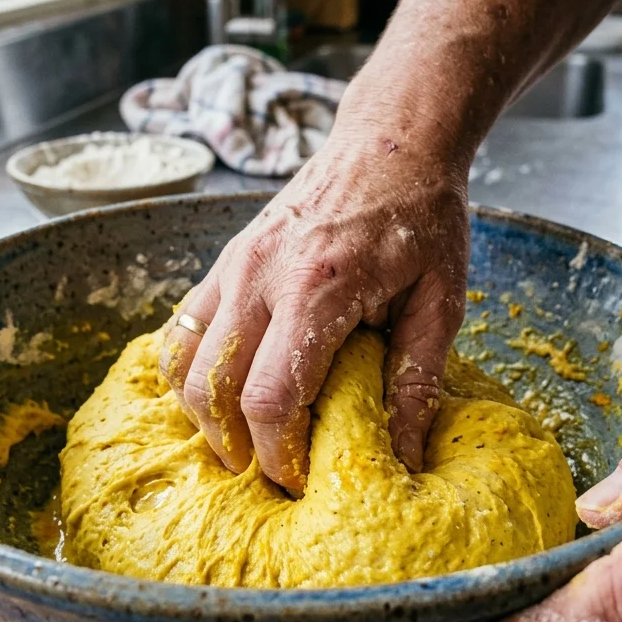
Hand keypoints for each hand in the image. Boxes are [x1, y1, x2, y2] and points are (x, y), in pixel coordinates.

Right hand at [159, 125, 469, 489]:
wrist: (389, 142)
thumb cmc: (421, 218)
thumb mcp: (440, 301)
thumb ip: (415, 382)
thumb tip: (404, 459)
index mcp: (318, 289)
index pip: (270, 398)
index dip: (280, 456)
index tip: (304, 480)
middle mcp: (260, 276)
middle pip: (213, 390)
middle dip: (236, 448)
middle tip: (271, 474)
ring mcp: (233, 264)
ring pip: (183, 363)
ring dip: (204, 416)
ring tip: (242, 444)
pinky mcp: (223, 260)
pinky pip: (181, 329)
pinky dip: (190, 373)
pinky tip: (222, 395)